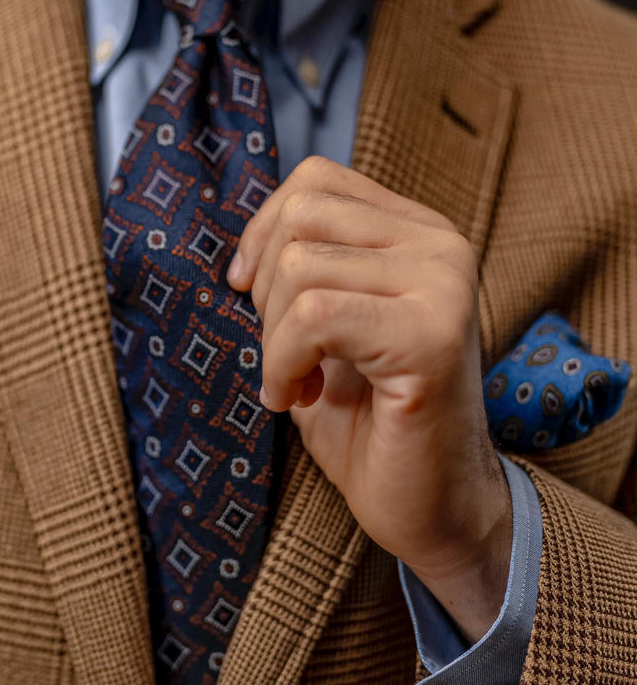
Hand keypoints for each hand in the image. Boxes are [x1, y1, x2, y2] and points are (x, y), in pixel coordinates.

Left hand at [227, 157, 511, 642]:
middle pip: (303, 214)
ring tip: (295, 381)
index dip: (263, 230)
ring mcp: (443, 286)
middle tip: (284, 351)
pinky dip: (281, 363)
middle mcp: (441, 246)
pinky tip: (296, 399)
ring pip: (301, 266)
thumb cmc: (370, 422)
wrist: (433, 506)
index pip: (317, 178)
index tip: (249, 291)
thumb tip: (241, 248)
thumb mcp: (328, 328)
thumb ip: (304, 270)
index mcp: (419, 234)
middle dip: (266, 288)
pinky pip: (314, 317)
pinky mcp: (431, 337)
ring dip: (272, 336)